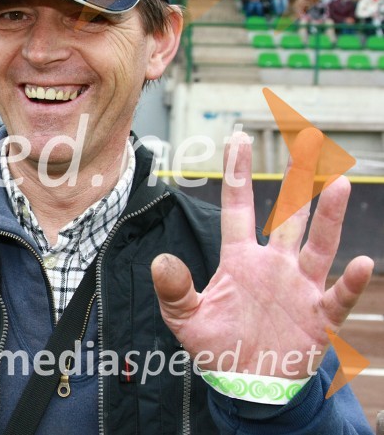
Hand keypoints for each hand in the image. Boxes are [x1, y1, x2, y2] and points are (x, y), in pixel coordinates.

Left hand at [152, 130, 373, 378]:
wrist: (247, 384)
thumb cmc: (217, 347)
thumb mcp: (186, 319)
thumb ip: (174, 290)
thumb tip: (159, 260)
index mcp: (240, 260)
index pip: (238, 207)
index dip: (237, 174)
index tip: (238, 139)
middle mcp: (274, 265)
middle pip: (287, 217)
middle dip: (296, 182)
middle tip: (307, 143)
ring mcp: (299, 288)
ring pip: (318, 246)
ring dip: (328, 218)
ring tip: (337, 184)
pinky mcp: (318, 316)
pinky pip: (338, 296)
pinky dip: (351, 283)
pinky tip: (363, 263)